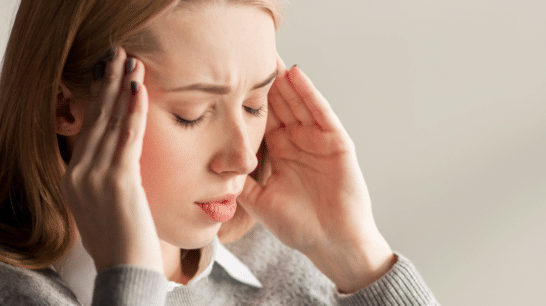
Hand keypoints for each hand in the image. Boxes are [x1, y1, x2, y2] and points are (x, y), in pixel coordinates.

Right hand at [59, 47, 161, 272]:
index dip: (99, 99)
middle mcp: (77, 174)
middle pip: (94, 119)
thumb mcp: (102, 208)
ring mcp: (94, 177)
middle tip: (117, 55)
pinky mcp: (116, 181)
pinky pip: (127, 138)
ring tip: (131, 63)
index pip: (87, 130)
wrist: (123, 273)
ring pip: (109, 123)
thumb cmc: (120, 245)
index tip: (108, 75)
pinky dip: (133, 112)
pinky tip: (139, 91)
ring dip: (121, 89)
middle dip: (107, 84)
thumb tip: (118, 162)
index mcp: (71, 179)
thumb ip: (104, 181)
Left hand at [239, 57, 395, 292]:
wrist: (332, 244)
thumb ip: (239, 183)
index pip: (261, 117)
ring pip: (298, 101)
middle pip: (279, 102)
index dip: (246, 97)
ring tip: (267, 54)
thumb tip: (209, 169)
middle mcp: (298, 141)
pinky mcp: (337, 142)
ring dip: (283, 79)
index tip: (228, 76)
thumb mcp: (260, 201)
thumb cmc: (300, 227)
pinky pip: (321, 112)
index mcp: (280, 152)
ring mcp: (318, 139)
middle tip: (246, 53)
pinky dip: (309, 93)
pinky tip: (296, 75)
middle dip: (264, 79)